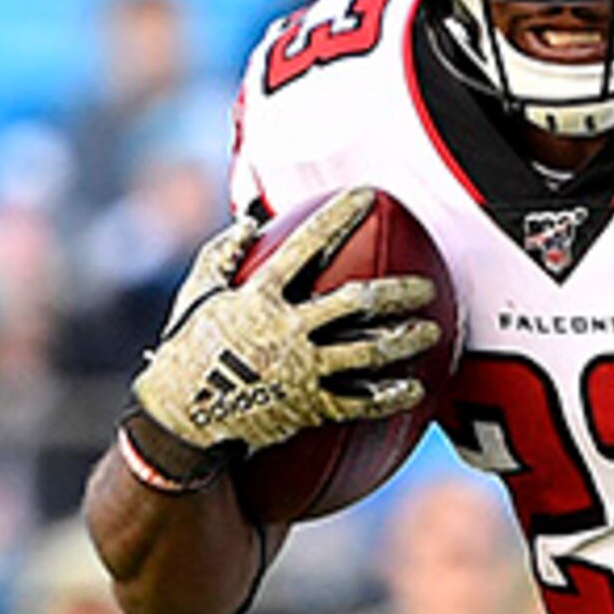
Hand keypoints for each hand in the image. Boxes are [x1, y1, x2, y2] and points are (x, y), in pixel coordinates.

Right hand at [129, 187, 439, 463]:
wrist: (181, 419)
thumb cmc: (188, 349)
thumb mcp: (197, 294)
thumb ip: (223, 254)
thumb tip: (249, 219)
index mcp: (259, 296)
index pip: (306, 244)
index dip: (339, 217)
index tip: (368, 195)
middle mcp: (287, 329)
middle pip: (356, 302)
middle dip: (398, 292)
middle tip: (426, 287)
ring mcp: (302, 369)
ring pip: (369, 351)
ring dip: (406, 340)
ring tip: (432, 331)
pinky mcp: (310, 407)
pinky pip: (361, 402)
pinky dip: (391, 396)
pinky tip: (415, 389)